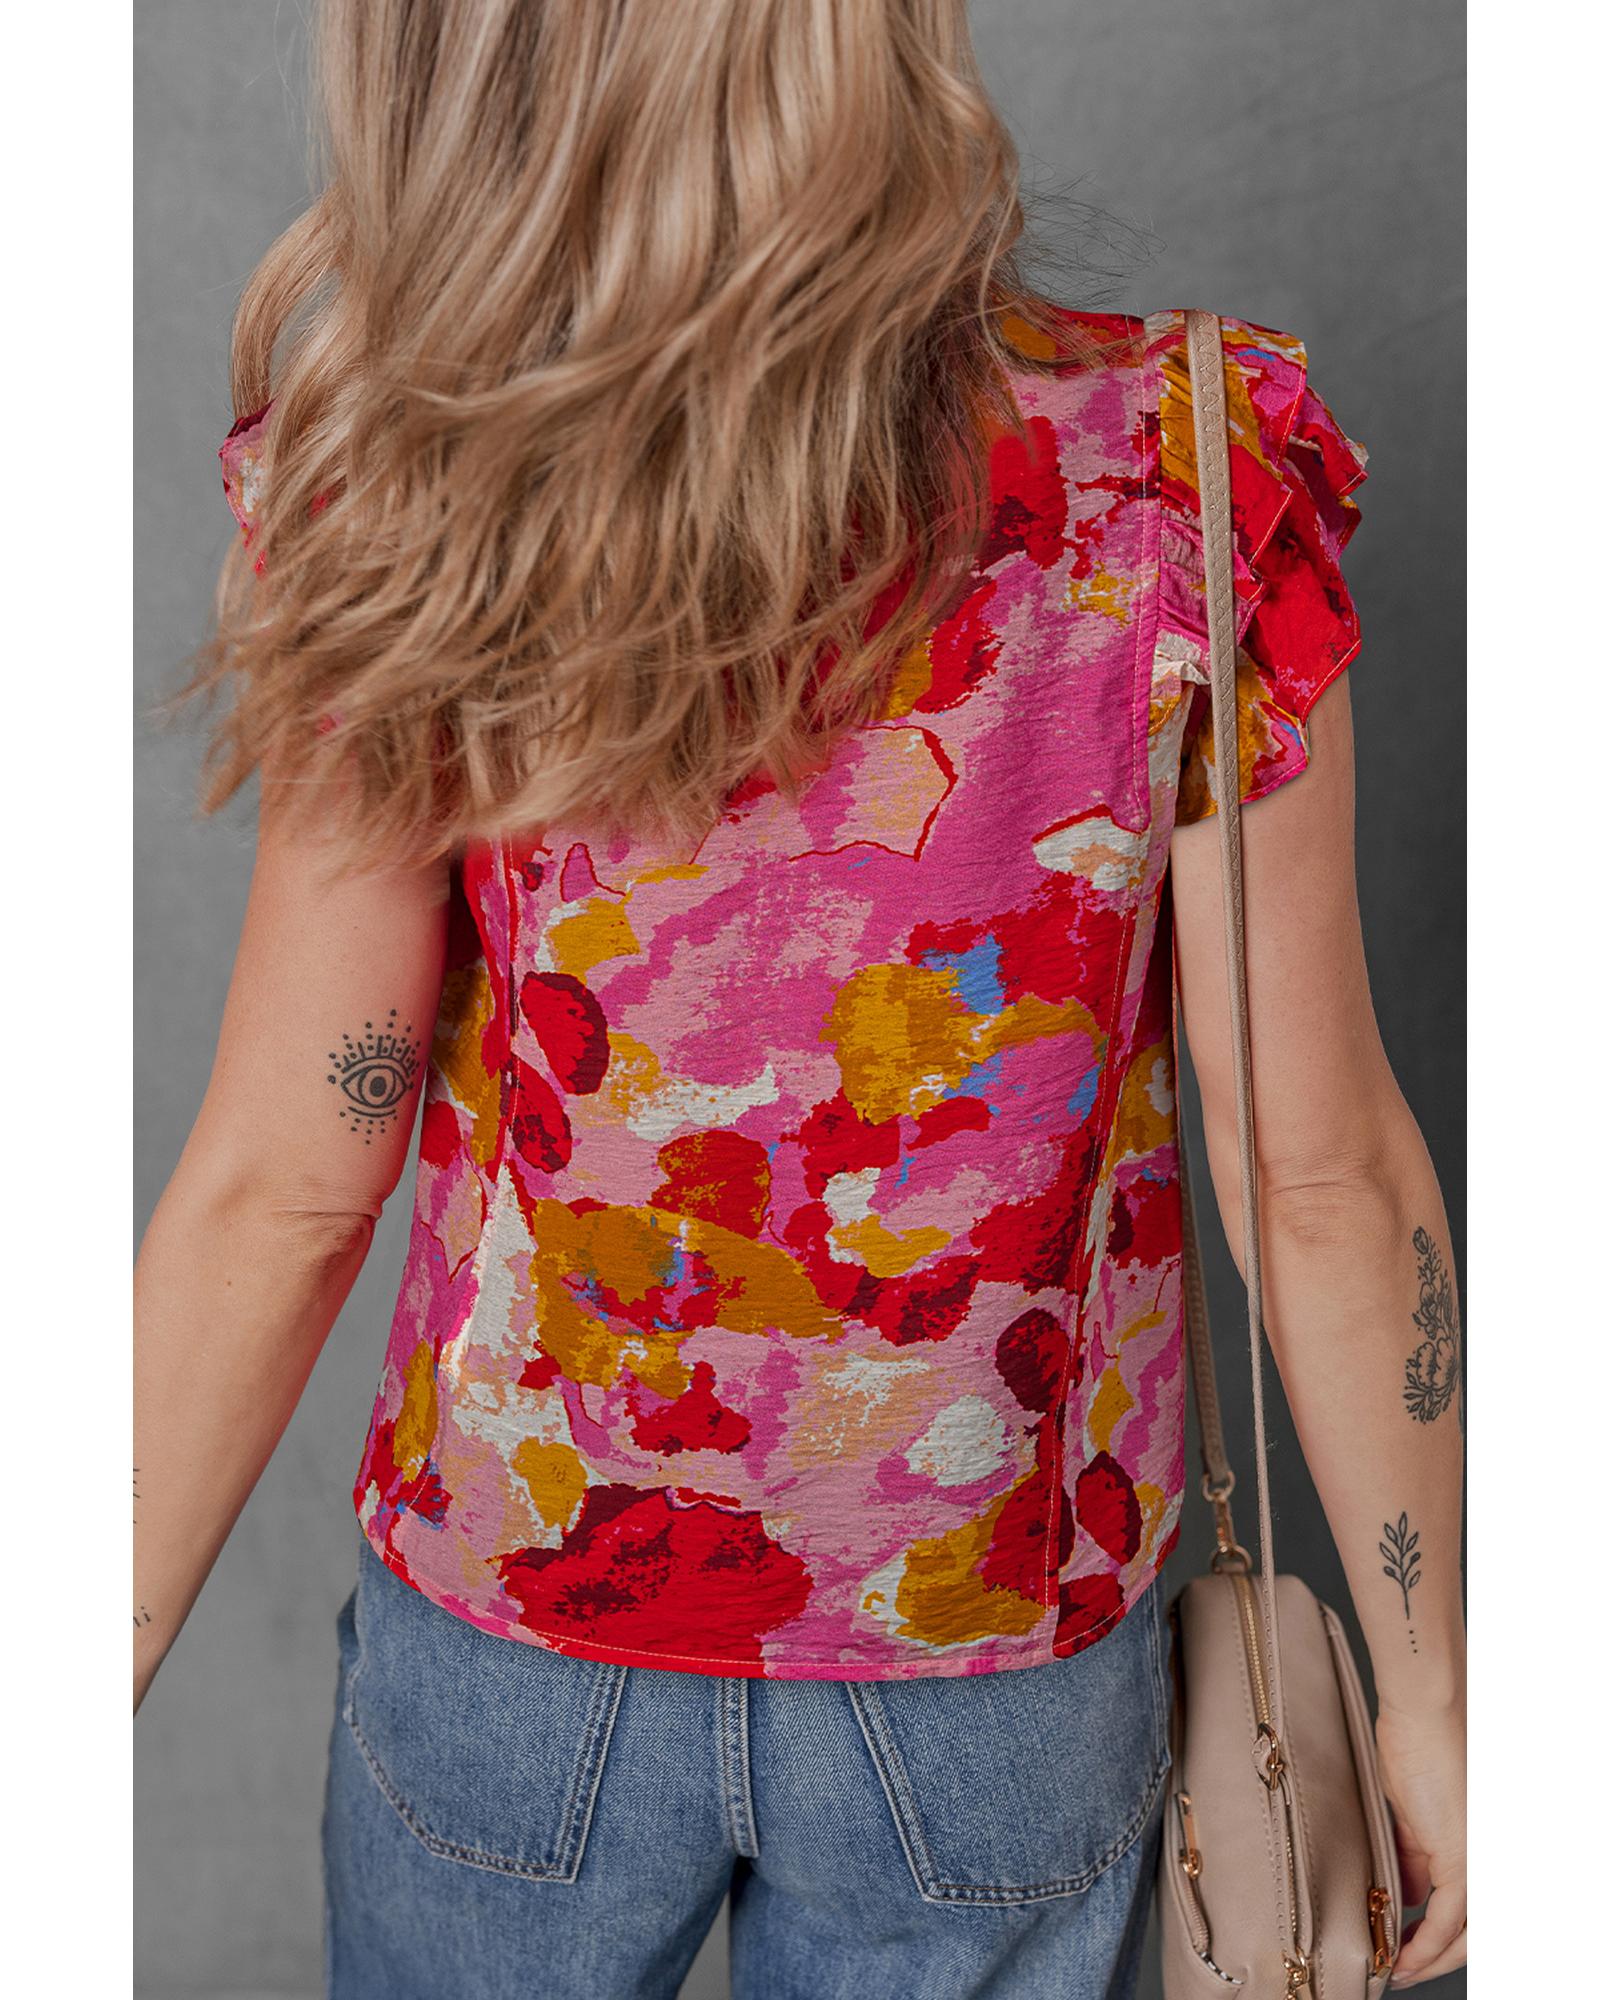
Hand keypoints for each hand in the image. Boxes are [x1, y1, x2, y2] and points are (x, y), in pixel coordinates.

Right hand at [1374, 1699, 1465, 1986]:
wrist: (1422, 1715)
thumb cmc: (1415, 1746)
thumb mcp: (1410, 1812)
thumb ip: (1411, 1854)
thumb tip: (1402, 1890)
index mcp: (1470, 1846)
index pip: (1460, 1908)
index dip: (1435, 1936)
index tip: (1403, 1946)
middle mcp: (1481, 1856)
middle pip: (1469, 1931)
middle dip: (1434, 1957)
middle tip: (1402, 1968)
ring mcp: (1475, 1858)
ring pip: (1463, 1933)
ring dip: (1430, 1957)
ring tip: (1398, 1966)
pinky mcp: (1461, 1857)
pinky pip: (1447, 1918)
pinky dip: (1426, 1943)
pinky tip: (1404, 1953)